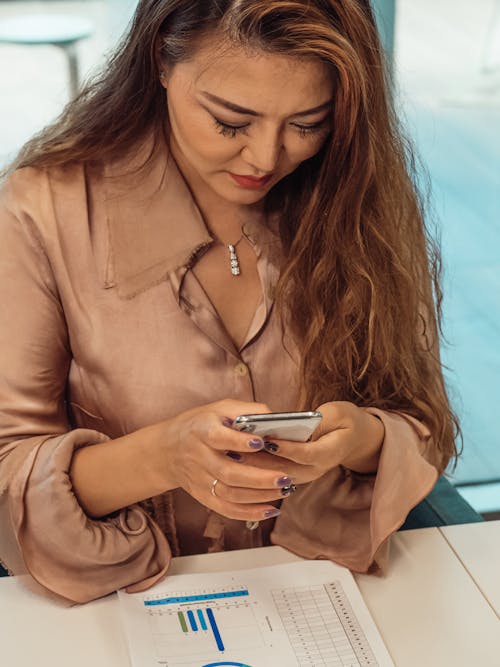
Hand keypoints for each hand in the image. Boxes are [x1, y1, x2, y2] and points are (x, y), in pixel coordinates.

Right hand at [159, 400, 293, 521]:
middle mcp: (198, 456)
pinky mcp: (202, 496)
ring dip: (259, 495)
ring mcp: (199, 479)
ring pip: (229, 493)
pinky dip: (249, 513)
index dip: (239, 442)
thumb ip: (246, 411)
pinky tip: (270, 509)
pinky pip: (226, 509)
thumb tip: (275, 420)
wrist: (166, 449)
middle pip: (228, 472)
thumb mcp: (218, 408)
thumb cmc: (200, 424)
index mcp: (202, 430)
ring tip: (284, 490)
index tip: (261, 442)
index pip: (218, 438)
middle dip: (259, 477)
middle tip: (285, 477)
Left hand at [234, 401, 384, 485]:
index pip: (303, 453)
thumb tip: (294, 424)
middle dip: (259, 460)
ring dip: (254, 466)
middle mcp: (315, 470)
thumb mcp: (336, 415)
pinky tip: (239, 458)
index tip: (266, 439)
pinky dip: (256, 468)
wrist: (355, 439)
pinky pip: (273, 476)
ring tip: (233, 454)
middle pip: (283, 469)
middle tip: (238, 449)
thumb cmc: (345, 422)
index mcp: (328, 454)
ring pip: (275, 475)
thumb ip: (317, 422)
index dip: (284, 447)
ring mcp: (304, 476)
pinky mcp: (295, 476)